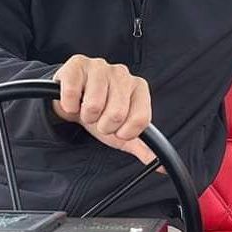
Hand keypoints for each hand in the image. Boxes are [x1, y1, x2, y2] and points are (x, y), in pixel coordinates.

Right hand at [52, 56, 164, 171]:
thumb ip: (142, 147)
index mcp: (139, 87)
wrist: (74, 101)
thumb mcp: (122, 132)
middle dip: (103, 125)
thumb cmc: (101, 114)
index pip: (141, 119)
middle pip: (117, 113)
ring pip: (94, 105)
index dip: (125, 133)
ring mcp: (100, 66)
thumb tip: (161, 167)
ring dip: (86, 116)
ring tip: (86, 110)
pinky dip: (69, 105)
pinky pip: (72, 93)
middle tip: (99, 120)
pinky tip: (73, 101)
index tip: (117, 130)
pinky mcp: (78, 64)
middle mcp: (122, 73)